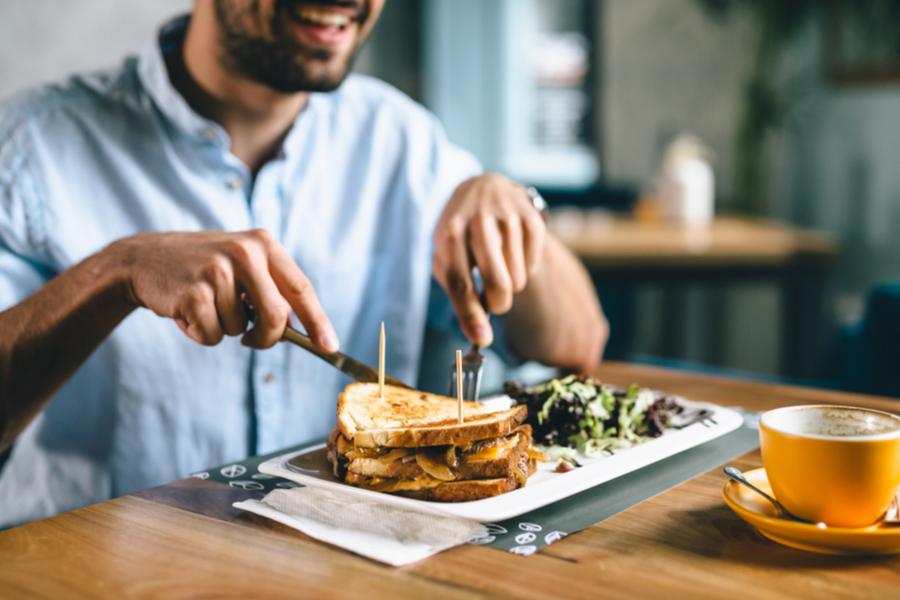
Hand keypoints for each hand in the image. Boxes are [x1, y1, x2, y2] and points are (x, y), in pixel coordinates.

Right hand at [110, 229, 337, 350]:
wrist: (144, 259)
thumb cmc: (203, 269)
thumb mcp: (242, 267)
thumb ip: (272, 291)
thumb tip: (304, 331)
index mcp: (264, 244)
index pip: (301, 288)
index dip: (318, 321)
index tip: (330, 347)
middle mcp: (245, 251)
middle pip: (277, 316)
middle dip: (267, 338)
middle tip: (252, 340)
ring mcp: (219, 269)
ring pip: (241, 329)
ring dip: (224, 329)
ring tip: (205, 305)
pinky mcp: (194, 290)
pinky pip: (214, 335)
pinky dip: (202, 333)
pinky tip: (186, 311)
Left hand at [432, 174, 546, 345]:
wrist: (483, 188)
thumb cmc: (460, 233)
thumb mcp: (446, 256)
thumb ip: (458, 295)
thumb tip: (480, 336)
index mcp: (449, 233)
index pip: (461, 283)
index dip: (471, 315)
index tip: (482, 340)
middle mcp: (478, 222)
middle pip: (497, 284)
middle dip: (498, 305)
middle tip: (495, 302)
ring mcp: (508, 218)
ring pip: (517, 280)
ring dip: (510, 284)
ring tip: (498, 264)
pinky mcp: (531, 218)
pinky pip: (533, 266)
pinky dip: (524, 269)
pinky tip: (512, 251)